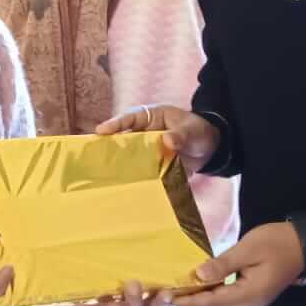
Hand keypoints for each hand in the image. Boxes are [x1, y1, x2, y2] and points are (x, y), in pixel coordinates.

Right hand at [96, 104, 220, 173]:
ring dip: (120, 164)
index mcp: (152, 117)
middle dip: (110, 145)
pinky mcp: (152, 166)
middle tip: (94, 154)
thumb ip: (181, 135)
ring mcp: (148, 151)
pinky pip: (140, 171)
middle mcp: (145, 133)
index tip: (101, 131)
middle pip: (124, 138)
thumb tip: (167, 140)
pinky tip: (125, 187)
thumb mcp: (193, 131)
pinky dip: (134, 178)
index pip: (130, 118)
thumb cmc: (199, 132)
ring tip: (104, 174)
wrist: (211, 150)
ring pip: (129, 156)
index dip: (115, 124)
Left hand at [174, 222, 304, 305]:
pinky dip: (214, 301)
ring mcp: (254, 303)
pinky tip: (206, 286)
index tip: (169, 296)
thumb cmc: (276, 243)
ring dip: (204, 305)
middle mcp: (251, 305)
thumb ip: (223, 264)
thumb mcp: (249, 248)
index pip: (212, 302)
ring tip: (187, 289)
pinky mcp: (255, 298)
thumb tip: (198, 275)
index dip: (189, 300)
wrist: (304, 245)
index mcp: (250, 294)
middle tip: (175, 292)